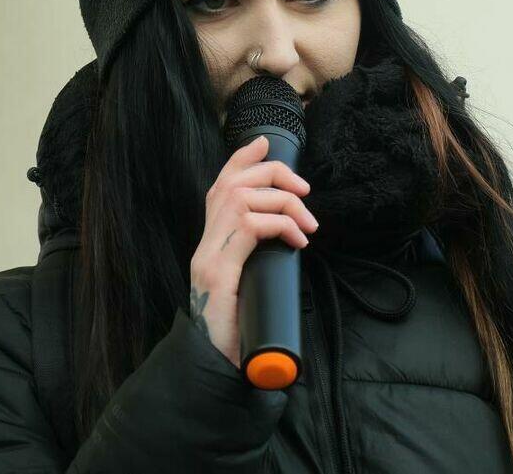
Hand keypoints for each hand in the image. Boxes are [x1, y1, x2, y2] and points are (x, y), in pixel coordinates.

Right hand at [189, 136, 315, 366]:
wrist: (215, 368)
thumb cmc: (237, 333)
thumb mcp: (250, 287)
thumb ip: (258, 261)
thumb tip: (290, 241)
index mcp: (211, 245)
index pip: (219, 186)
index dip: (241, 160)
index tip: (264, 143)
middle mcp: (204, 245)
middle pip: (232, 184)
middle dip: (272, 175)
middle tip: (304, 192)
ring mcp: (208, 257)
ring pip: (242, 199)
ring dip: (283, 203)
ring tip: (307, 225)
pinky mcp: (218, 272)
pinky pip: (249, 226)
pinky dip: (279, 225)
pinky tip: (297, 241)